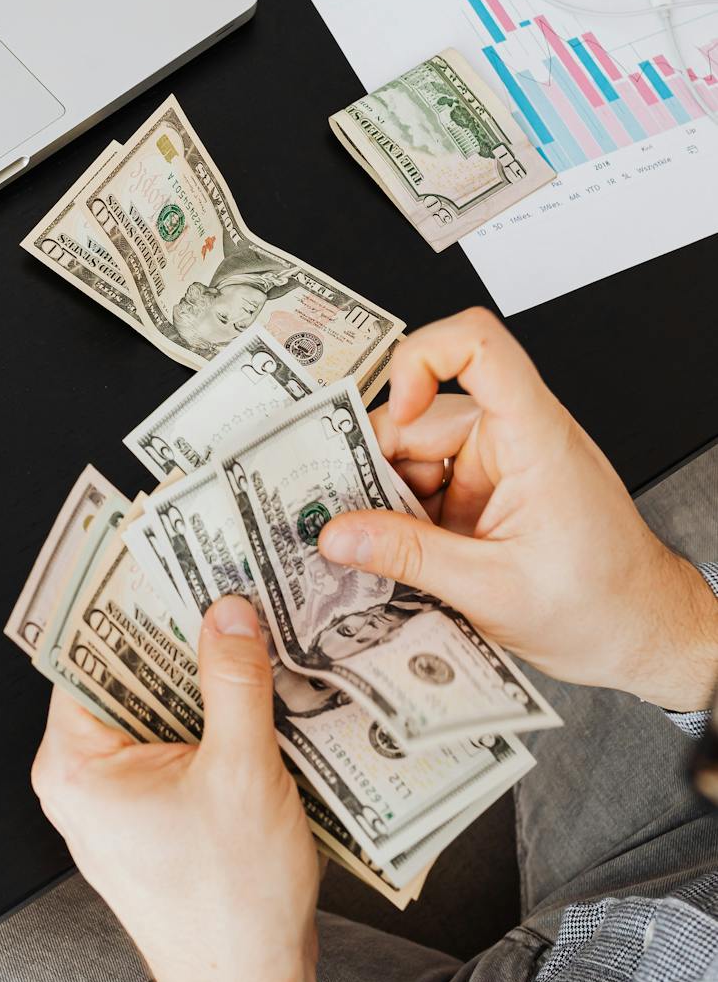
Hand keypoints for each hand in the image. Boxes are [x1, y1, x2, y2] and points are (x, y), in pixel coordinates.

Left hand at [31, 596, 319, 981]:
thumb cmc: (231, 904)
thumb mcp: (241, 773)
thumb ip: (233, 680)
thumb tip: (228, 610)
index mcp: (74, 764)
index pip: (87, 649)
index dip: (125, 598)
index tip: (159, 552)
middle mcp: (79, 776)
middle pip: (121, 670)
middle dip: (171, 627)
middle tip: (217, 574)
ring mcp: (113, 795)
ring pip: (151, 702)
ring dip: (195, 667)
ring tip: (242, 616)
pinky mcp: (149, 809)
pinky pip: (170, 736)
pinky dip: (205, 708)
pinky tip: (250, 679)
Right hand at [317, 307, 717, 712]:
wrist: (644, 633)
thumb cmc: (602, 606)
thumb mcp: (492, 590)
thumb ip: (408, 557)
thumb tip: (337, 533)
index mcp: (535, 437)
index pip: (479, 348)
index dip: (422, 359)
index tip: (394, 415)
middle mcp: (516, 435)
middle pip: (421, 415)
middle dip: (376, 468)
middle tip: (344, 519)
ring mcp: (501, 461)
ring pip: (415, 455)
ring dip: (390, 502)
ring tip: (376, 553)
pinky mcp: (489, 488)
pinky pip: (429, 483)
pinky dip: (407, 517)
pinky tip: (399, 557)